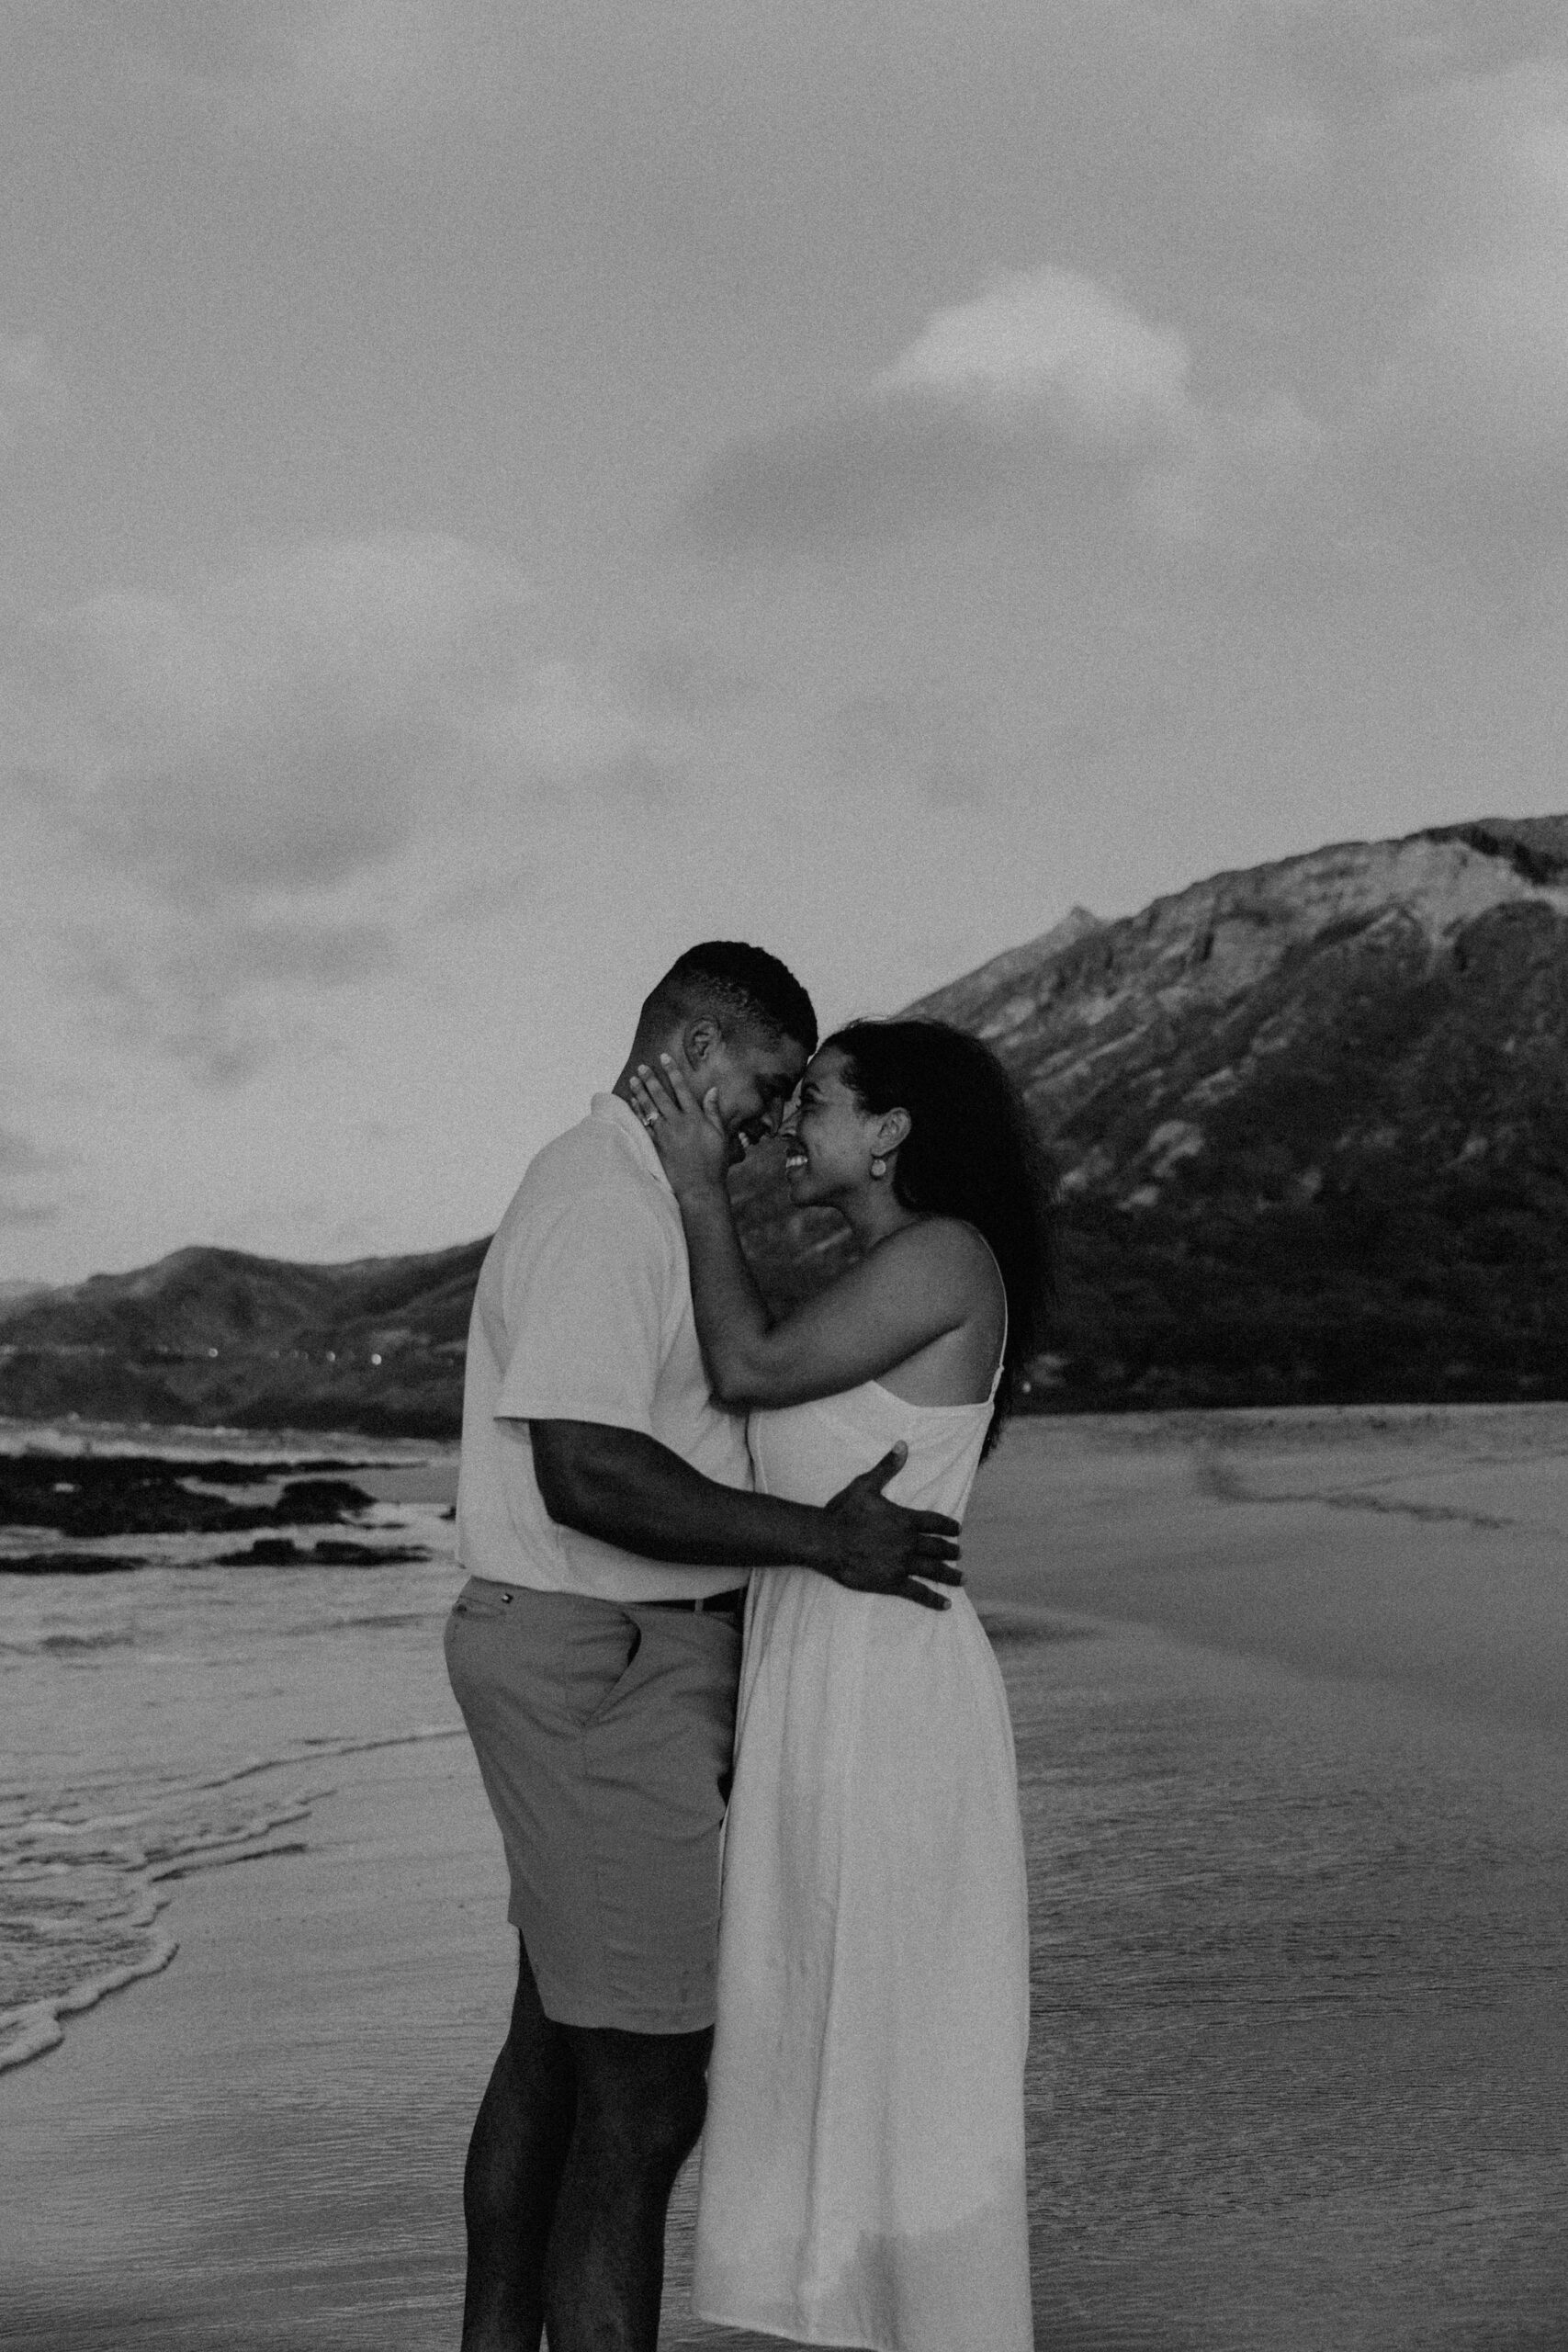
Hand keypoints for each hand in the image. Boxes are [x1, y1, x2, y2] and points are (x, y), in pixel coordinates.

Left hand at [627, 1055, 730, 1194]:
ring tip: (633, 1079)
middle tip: (642, 1067)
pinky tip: (633, 1102)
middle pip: (661, 1096)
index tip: (664, 1058)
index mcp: (695, 1118)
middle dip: (650, 1079)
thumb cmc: (714, 1162)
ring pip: (650, 1109)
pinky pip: (644, 1125)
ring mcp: (666, 1135)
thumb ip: (713, 1111)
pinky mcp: (657, 1146)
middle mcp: (679, 1123)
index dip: (672, 1072)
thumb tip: (712, 1090)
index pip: (682, 1089)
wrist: (700, 1187)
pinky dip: (638, 1112)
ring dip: (640, 1093)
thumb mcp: (720, 1135)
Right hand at [819, 1442, 962, 1610]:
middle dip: (951, 1551)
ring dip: (950, 1575)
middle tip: (959, 1554)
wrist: (826, 1540)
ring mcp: (902, 1564)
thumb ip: (887, 1467)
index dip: (948, 1525)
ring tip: (962, 1579)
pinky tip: (946, 1604)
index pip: (934, 1522)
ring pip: (933, 1570)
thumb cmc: (844, 1512)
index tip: (957, 1530)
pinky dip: (933, 1599)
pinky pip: (918, 1592)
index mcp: (905, 1519)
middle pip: (937, 1547)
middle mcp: (908, 1543)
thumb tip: (903, 1445)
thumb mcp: (866, 1485)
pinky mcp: (892, 1583)